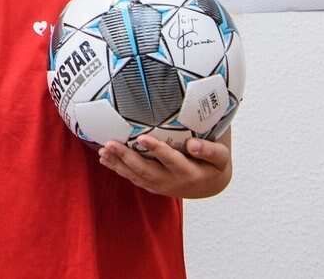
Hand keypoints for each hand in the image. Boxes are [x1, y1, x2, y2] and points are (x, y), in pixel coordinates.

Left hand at [97, 132, 231, 198]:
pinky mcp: (151, 186)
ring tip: (103, 150)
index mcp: (189, 173)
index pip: (171, 160)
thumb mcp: (220, 157)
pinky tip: (105, 158)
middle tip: (110, 143)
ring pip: (135, 175)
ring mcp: (159, 186)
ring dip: (118, 164)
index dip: (157, 149)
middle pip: (146, 170)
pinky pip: (132, 178)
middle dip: (127, 157)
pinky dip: (118, 169)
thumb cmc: (214, 165)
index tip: (143, 137)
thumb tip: (193, 144)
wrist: (208, 186)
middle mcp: (171, 182)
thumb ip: (209, 151)